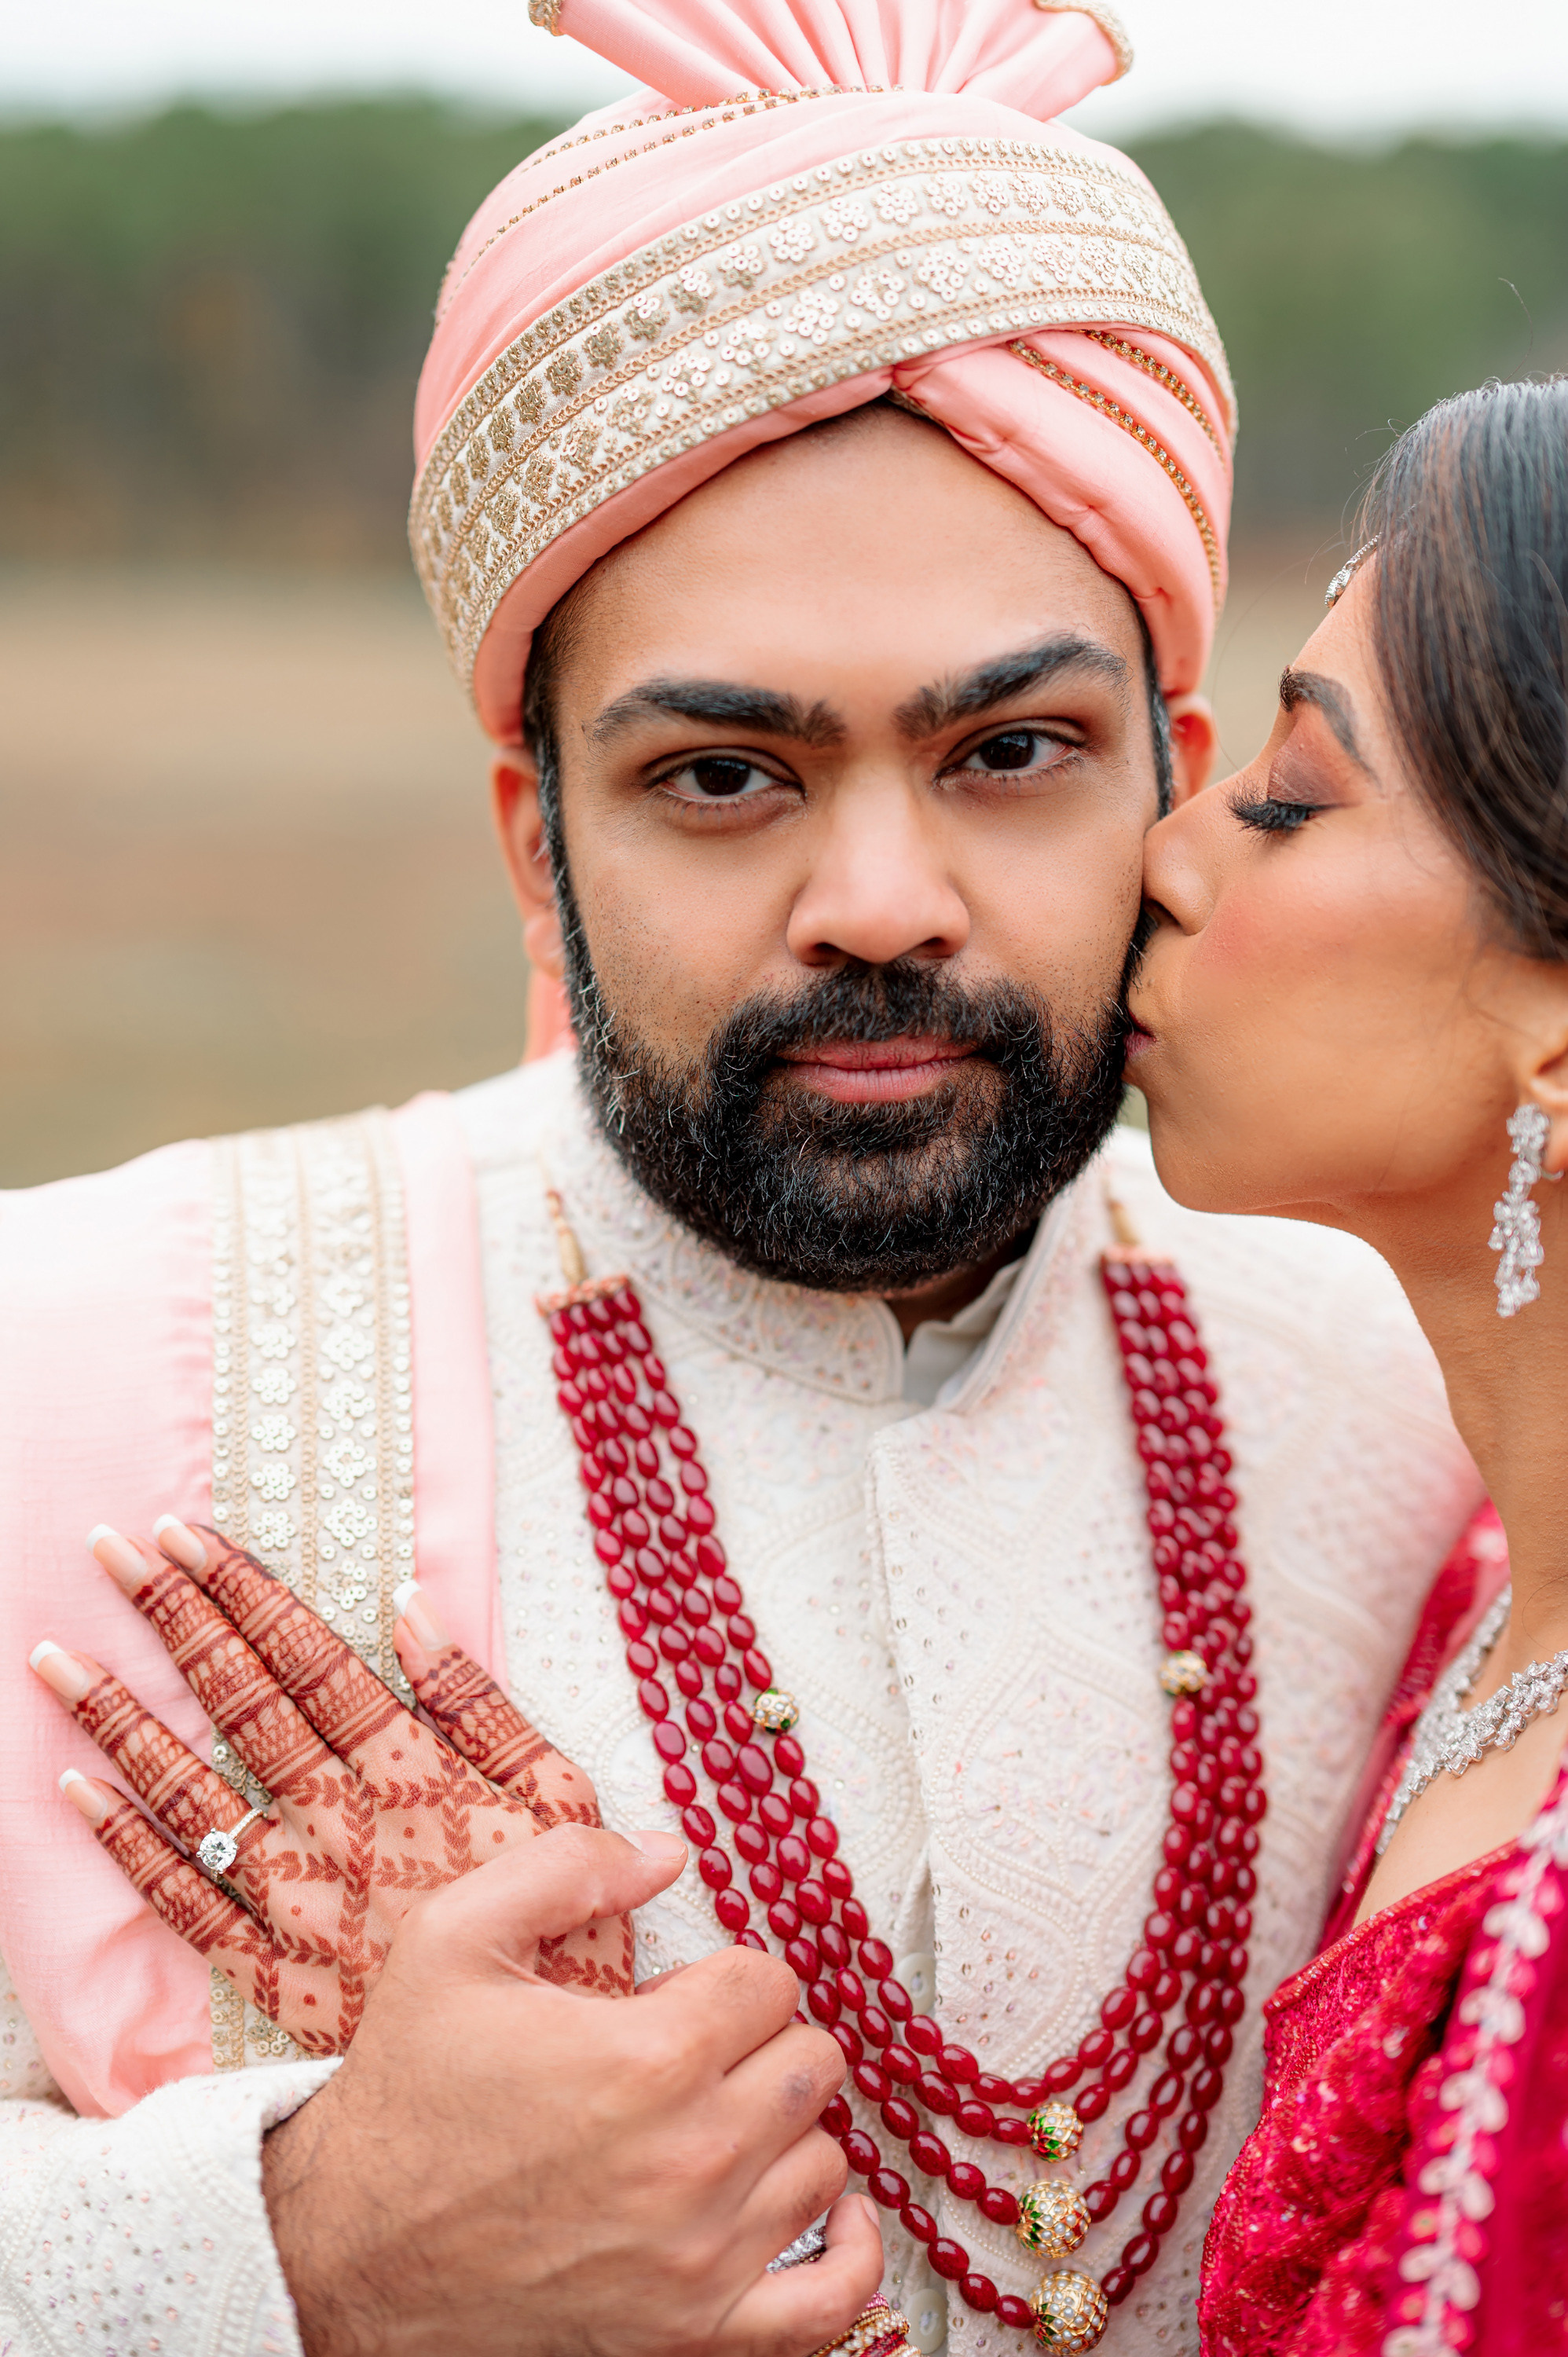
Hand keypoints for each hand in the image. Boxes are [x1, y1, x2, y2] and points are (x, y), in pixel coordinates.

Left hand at [32, 1521, 633, 2049]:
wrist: (543, 2075)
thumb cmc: (567, 1928)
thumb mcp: (560, 1796)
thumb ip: (482, 1703)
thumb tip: (411, 1611)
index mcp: (407, 1769)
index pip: (308, 1659)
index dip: (245, 1593)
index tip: (187, 1536)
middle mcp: (340, 1822)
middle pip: (243, 1704)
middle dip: (175, 1622)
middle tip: (111, 1554)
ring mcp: (298, 1899)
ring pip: (193, 1793)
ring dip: (121, 1721)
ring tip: (56, 1657)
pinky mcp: (273, 1973)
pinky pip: (184, 1903)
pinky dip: (128, 1848)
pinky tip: (77, 1793)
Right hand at [262, 1823, 883, 2356]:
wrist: (348, 2250)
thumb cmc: (406, 2095)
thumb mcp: (452, 1938)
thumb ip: (567, 1866)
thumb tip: (666, 1851)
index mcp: (649, 2056)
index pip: (770, 1984)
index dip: (723, 1977)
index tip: (673, 1998)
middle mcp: (692, 2158)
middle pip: (811, 2065)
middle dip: (759, 2043)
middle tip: (690, 2055)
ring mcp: (700, 2257)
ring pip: (821, 2163)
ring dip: (782, 2134)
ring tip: (712, 2124)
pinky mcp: (693, 2333)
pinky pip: (828, 2304)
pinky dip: (848, 2257)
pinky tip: (828, 2214)